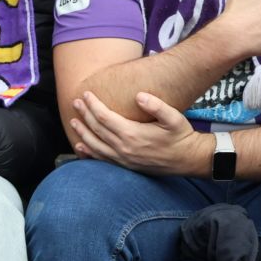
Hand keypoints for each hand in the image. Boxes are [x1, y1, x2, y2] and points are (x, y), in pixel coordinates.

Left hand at [70, 91, 209, 176]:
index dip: (93, 104)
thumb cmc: (181, 136)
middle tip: (75, 102)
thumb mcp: (174, 118)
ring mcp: (123, 159)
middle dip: (84, 114)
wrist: (187, 160)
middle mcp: (123, 148)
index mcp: (132, 134)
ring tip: (73, 122)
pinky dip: (89, 153)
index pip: (104, 117)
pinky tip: (80, 147)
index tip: (86, 94)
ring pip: (95, 145)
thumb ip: (157, 106)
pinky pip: (101, 160)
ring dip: (82, 133)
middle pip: (96, 130)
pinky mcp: (125, 166)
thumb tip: (139, 95)